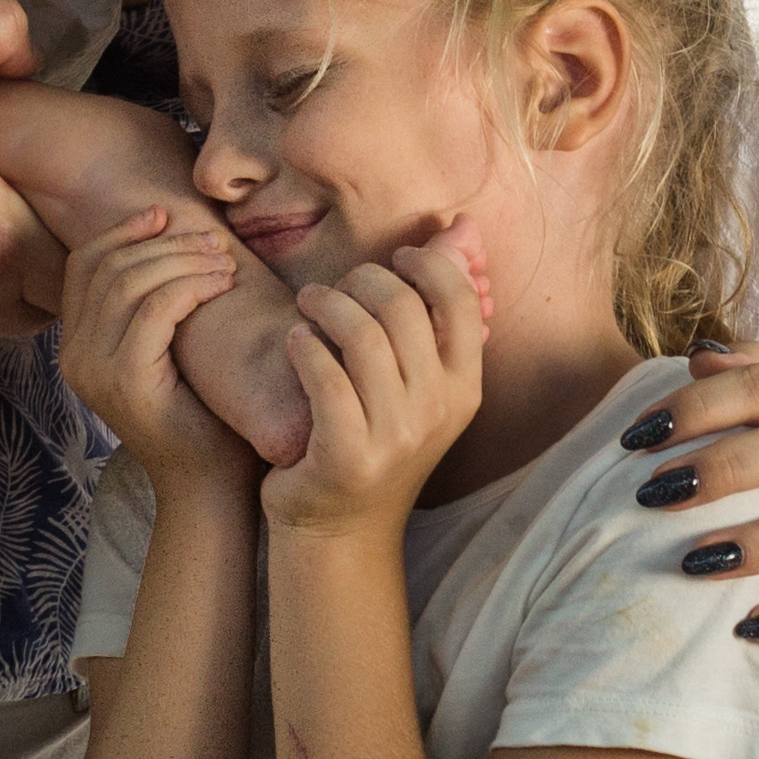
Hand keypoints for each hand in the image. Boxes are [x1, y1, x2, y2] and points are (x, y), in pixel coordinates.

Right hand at [59, 208, 258, 494]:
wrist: (210, 484)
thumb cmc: (201, 414)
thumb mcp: (169, 349)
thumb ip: (153, 305)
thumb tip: (170, 234)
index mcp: (77, 346)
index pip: (83, 265)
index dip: (122, 231)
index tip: (165, 214)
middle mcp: (74, 357)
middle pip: (108, 267)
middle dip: (164, 243)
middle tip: (214, 242)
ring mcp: (94, 370)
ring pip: (130, 283)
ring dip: (183, 261)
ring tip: (225, 262)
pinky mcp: (125, 381)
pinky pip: (155, 310)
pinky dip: (191, 287)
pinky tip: (223, 285)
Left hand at [265, 242, 487, 542]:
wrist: (338, 531)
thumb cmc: (373, 439)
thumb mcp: (417, 381)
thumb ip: (436, 306)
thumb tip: (462, 226)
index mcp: (464, 387)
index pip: (459, 298)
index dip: (424, 264)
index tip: (392, 260)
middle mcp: (438, 411)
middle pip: (402, 307)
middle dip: (359, 280)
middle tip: (332, 287)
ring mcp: (396, 437)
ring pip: (361, 334)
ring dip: (324, 305)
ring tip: (306, 306)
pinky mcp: (347, 456)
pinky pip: (325, 377)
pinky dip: (303, 347)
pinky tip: (293, 342)